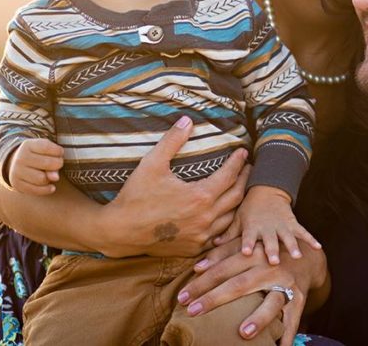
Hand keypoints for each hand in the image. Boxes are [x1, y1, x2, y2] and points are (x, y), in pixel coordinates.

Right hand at [8, 138, 63, 194]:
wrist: (17, 164)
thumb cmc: (38, 155)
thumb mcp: (45, 151)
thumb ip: (54, 159)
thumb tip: (55, 178)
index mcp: (28, 145)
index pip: (47, 147)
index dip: (58, 151)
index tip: (60, 153)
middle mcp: (20, 158)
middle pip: (47, 163)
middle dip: (57, 165)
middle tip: (57, 165)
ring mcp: (17, 172)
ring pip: (42, 179)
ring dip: (50, 178)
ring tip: (49, 175)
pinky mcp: (17, 184)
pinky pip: (37, 190)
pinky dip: (47, 189)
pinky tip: (51, 187)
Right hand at [96, 116, 249, 258]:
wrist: (120, 231)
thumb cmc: (135, 196)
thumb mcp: (152, 163)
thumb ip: (172, 140)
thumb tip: (187, 120)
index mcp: (200, 196)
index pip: (229, 176)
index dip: (238, 162)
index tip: (243, 152)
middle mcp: (205, 218)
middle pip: (236, 196)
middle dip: (244, 179)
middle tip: (247, 167)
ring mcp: (201, 236)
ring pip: (230, 218)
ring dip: (238, 202)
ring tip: (239, 187)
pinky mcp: (193, 248)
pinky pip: (218, 235)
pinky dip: (225, 223)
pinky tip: (224, 214)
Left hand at [178, 237, 328, 343]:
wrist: (304, 254)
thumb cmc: (266, 252)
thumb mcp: (247, 245)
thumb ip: (223, 252)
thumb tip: (197, 266)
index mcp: (254, 254)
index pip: (223, 269)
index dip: (202, 282)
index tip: (182, 297)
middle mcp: (269, 268)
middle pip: (239, 285)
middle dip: (214, 299)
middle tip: (192, 311)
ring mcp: (286, 285)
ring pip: (272, 302)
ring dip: (259, 318)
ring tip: (244, 333)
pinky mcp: (299, 298)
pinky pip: (293, 319)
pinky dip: (287, 335)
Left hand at [227, 186, 320, 264]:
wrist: (267, 190)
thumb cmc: (249, 208)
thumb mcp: (237, 219)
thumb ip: (227, 236)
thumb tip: (210, 249)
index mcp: (251, 227)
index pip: (248, 236)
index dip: (247, 243)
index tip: (247, 252)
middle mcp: (267, 227)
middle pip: (269, 239)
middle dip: (272, 250)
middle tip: (273, 261)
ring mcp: (281, 225)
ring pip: (287, 237)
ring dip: (292, 246)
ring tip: (297, 255)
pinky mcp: (293, 223)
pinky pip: (302, 232)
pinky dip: (310, 239)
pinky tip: (318, 247)